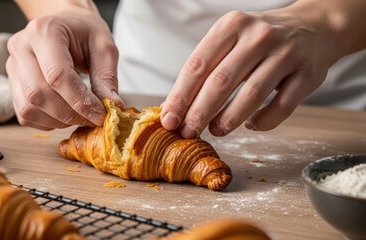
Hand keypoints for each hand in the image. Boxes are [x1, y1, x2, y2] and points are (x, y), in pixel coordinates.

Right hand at [6, 7, 121, 129]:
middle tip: (93, 118)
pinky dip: (48, 122)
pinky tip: (65, 114)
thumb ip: (106, 77)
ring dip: (58, 120)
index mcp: (44, 31)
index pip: (57, 75)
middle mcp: (21, 46)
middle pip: (39, 94)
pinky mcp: (12, 84)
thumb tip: (112, 107)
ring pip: (29, 107)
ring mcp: (12, 66)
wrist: (66, 25)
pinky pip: (25, 114)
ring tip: (80, 115)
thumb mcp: (104, 47)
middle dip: (70, 114)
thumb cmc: (85, 33)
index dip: (80, 102)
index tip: (100, 115)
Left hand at [161, 6, 342, 137]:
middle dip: (199, 112)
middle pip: (221, 81)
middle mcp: (259, 36)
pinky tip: (250, 125)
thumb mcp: (231, 39)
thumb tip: (174, 107)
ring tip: (215, 130)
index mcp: (232, 25)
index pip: (198, 65)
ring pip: (251, 95)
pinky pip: (281, 107)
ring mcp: (286, 54)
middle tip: (188, 132)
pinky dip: (263, 122)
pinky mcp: (308, 74)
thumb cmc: (260, 39)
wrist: (314, 26)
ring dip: (228, 120)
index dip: (181, 96)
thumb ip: (205, 68)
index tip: (169, 119)